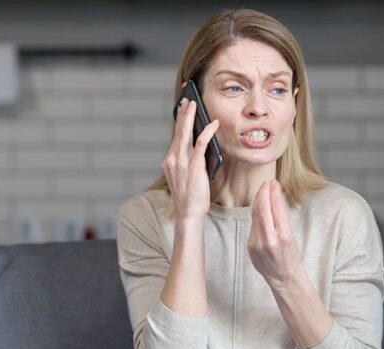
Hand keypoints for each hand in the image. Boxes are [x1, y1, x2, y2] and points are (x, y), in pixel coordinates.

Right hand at [162, 83, 218, 219]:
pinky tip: (213, 124)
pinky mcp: (194, 166)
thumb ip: (189, 160)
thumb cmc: (191, 197)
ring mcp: (182, 162)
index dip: (179, 120)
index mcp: (170, 161)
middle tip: (187, 98)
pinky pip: (200, 143)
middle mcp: (173, 158)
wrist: (189, 213)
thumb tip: (201, 145)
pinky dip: (207, 132)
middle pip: (178, 130)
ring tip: (195, 104)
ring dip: (191, 117)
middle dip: (183, 112)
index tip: (182, 107)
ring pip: (185, 133)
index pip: (175, 135)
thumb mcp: (186, 176)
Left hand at [247, 179, 303, 288]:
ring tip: (263, 191)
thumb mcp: (291, 236)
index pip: (275, 207)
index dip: (273, 192)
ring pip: (255, 215)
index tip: (274, 182)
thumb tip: (272, 198)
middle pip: (262, 208)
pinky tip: (260, 208)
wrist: (284, 279)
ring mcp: (257, 244)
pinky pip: (252, 226)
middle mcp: (269, 239)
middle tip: (267, 183)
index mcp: (284, 236)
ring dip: (258, 201)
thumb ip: (279, 219)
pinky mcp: (250, 246)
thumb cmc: (291, 256)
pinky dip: (256, 214)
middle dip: (263, 192)